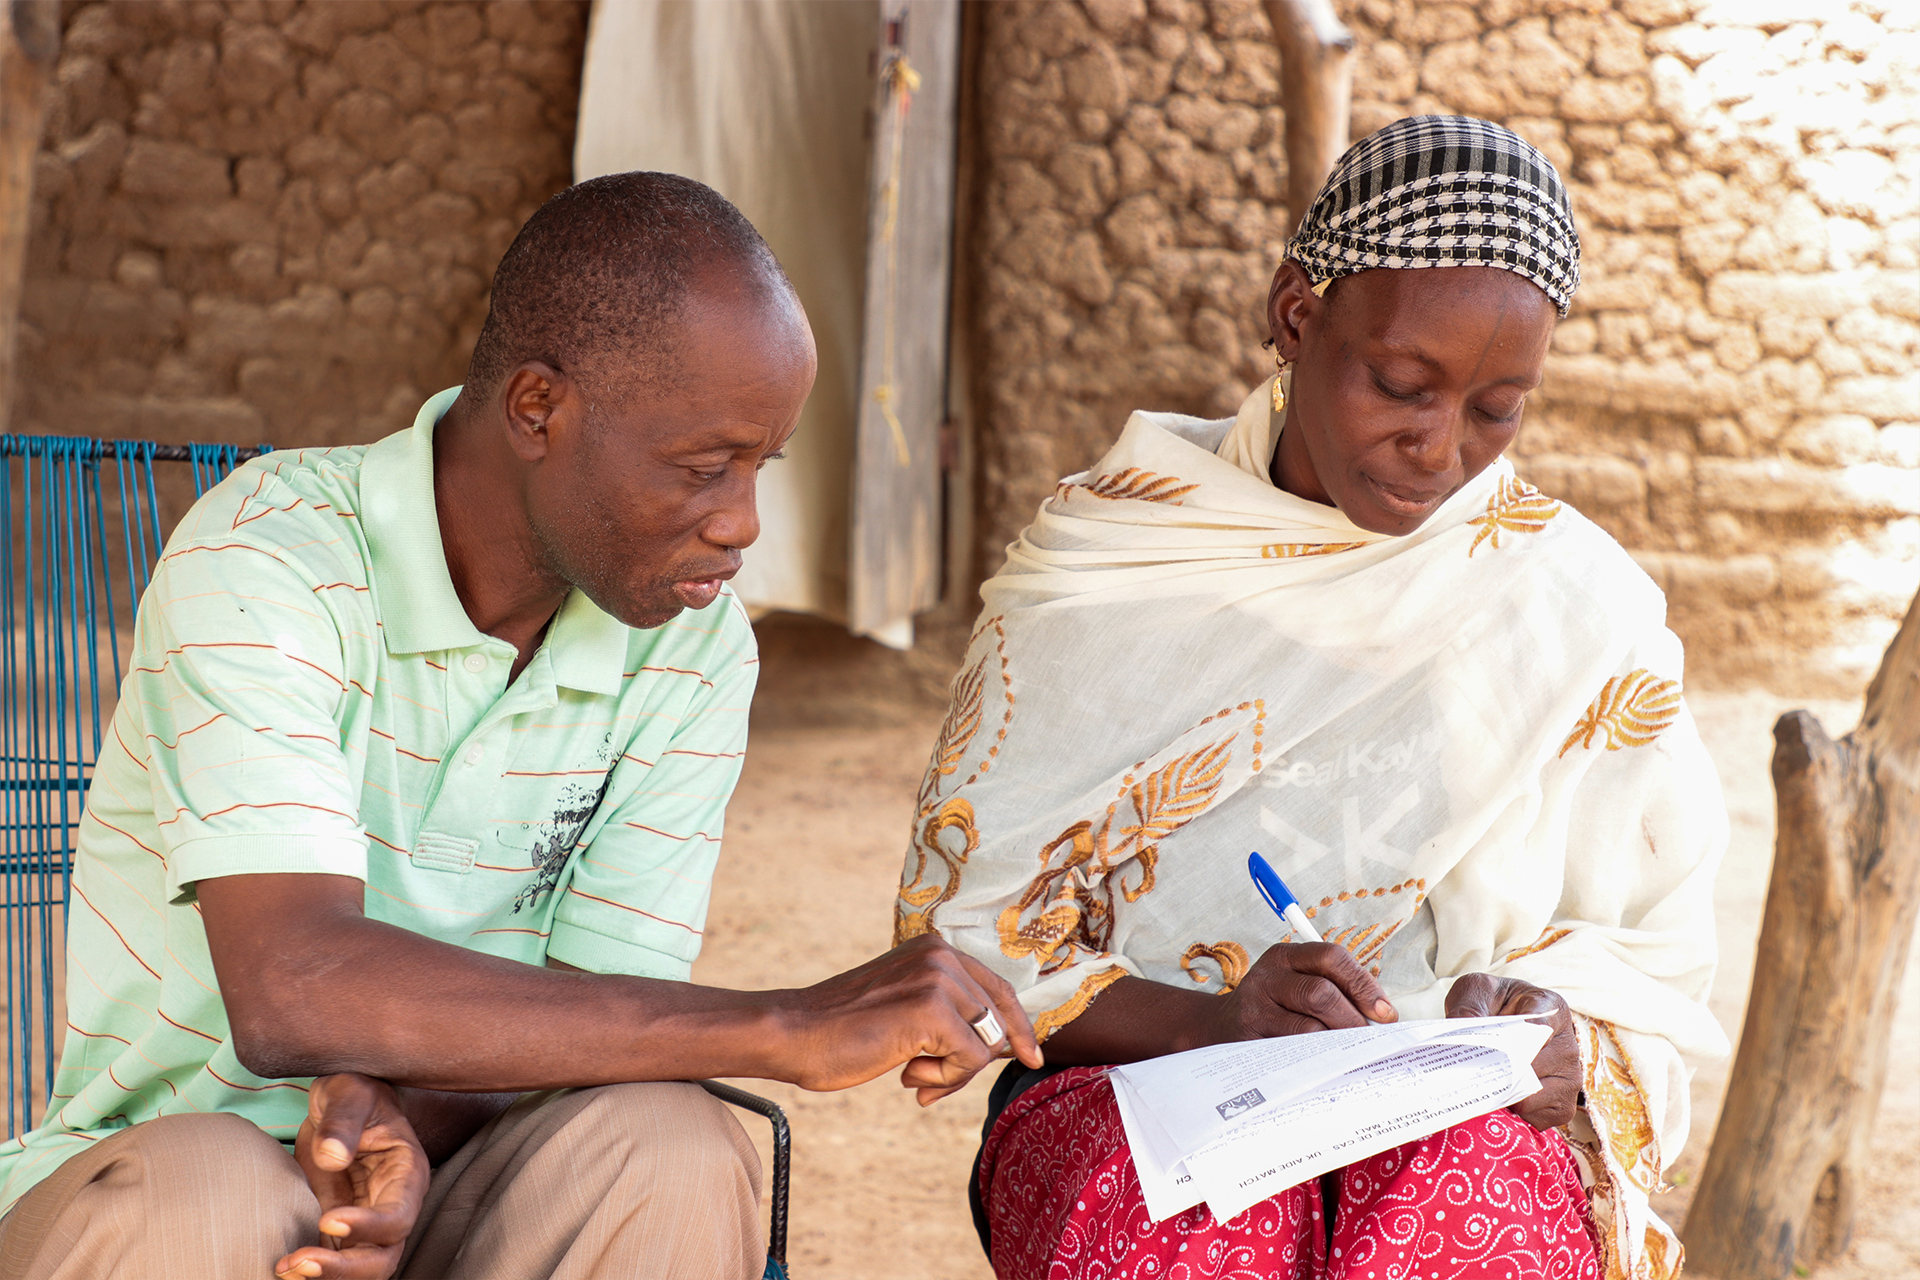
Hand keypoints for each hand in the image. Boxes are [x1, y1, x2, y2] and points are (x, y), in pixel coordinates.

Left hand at [275, 1074, 429, 1279]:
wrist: (338, 1107)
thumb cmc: (352, 1094)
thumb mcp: (350, 1093)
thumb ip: (343, 1120)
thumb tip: (332, 1156)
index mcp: (406, 1174)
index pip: (399, 1216)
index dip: (368, 1227)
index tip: (327, 1219)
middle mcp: (393, 1206)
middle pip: (384, 1257)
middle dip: (345, 1268)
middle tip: (300, 1262)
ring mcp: (367, 1224)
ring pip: (361, 1270)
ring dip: (327, 1276)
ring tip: (286, 1268)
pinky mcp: (341, 1231)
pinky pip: (334, 1263)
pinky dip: (311, 1272)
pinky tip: (281, 1266)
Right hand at [779, 933, 1043, 1105]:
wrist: (794, 1033)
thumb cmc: (842, 1031)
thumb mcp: (904, 1007)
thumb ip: (946, 1012)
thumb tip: (1004, 1044)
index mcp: (935, 948)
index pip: (997, 989)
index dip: (1017, 1028)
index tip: (1030, 1058)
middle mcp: (942, 955)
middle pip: (997, 1020)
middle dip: (970, 1063)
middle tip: (928, 1084)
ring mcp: (939, 979)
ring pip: (987, 1043)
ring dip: (953, 1074)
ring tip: (911, 1077)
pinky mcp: (933, 1010)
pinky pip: (971, 1060)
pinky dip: (944, 1080)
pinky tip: (906, 1076)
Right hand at [1202, 942, 1397, 1043]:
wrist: (1218, 1028)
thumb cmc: (1274, 1007)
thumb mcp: (1295, 984)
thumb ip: (1334, 990)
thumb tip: (1381, 1017)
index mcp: (1285, 956)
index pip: (1331, 957)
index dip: (1363, 985)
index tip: (1385, 1012)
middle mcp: (1267, 977)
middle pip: (1321, 993)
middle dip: (1352, 1020)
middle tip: (1368, 1040)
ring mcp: (1254, 1008)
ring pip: (1308, 1028)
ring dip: (1336, 1043)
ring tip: (1348, 1053)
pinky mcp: (1247, 1039)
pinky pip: (1291, 1053)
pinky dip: (1315, 1060)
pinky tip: (1324, 1063)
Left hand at [1445, 973, 1579, 1128]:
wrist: (1508, 1020)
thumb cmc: (1496, 1004)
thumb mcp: (1478, 992)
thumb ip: (1469, 1005)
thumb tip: (1463, 1026)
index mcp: (1550, 1009)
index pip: (1539, 1029)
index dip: (1513, 1044)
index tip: (1490, 1050)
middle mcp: (1568, 1045)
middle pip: (1532, 1070)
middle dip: (1498, 1074)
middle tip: (1470, 1073)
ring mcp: (1570, 1077)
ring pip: (1533, 1098)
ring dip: (1503, 1097)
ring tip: (1483, 1086)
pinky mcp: (1563, 1104)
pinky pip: (1537, 1119)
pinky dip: (1514, 1115)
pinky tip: (1499, 1100)